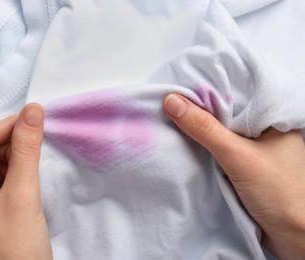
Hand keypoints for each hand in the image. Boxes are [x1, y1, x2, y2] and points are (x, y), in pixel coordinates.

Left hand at [0, 104, 51, 259]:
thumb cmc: (16, 251)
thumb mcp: (23, 195)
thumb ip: (26, 151)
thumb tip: (33, 111)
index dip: (6, 126)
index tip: (35, 115)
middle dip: (12, 143)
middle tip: (40, 138)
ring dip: (16, 157)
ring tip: (37, 161)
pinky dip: (16, 171)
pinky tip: (31, 173)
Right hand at [163, 94, 304, 258]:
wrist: (294, 237)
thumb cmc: (278, 192)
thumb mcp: (237, 155)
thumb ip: (205, 129)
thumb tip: (172, 101)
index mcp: (273, 119)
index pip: (237, 93)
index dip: (209, 88)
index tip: (181, 85)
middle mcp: (265, 131)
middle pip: (227, 113)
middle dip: (201, 110)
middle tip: (171, 101)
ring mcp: (256, 150)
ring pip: (222, 133)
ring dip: (201, 131)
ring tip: (174, 118)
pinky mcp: (246, 168)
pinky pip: (221, 151)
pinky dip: (206, 148)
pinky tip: (189, 144)